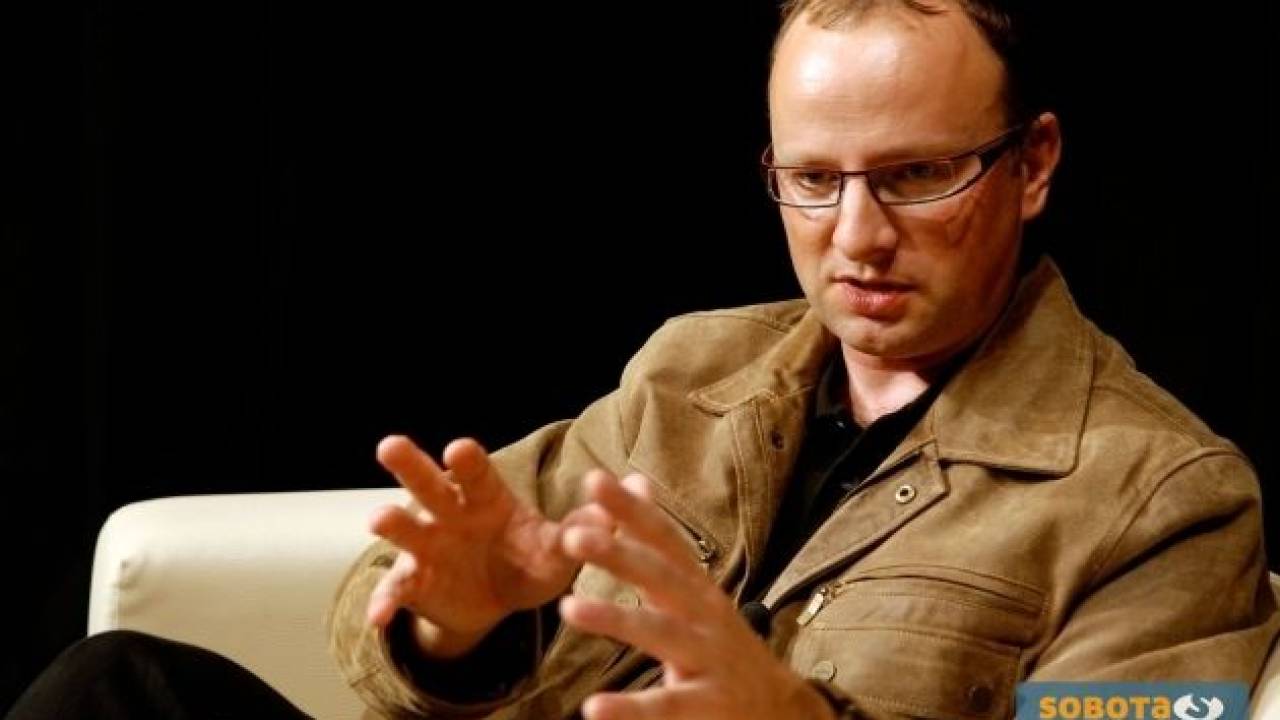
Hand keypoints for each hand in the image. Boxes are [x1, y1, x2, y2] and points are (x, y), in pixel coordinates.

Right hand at [366, 435, 607, 657]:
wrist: (497, 602)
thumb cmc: (528, 559)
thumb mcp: (557, 549)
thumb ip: (584, 528)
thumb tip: (629, 501)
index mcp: (486, 499)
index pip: (476, 473)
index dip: (466, 461)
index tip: (458, 448)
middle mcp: (451, 514)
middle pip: (428, 484)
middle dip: (410, 465)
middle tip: (390, 445)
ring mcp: (428, 547)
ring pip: (405, 529)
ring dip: (392, 522)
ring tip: (379, 518)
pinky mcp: (414, 583)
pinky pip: (396, 590)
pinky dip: (384, 602)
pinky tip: (377, 617)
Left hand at [558, 472, 834, 719]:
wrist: (781, 709)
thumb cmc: (722, 644)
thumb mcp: (696, 590)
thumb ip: (659, 542)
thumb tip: (636, 479)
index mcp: (697, 587)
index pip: (663, 539)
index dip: (631, 510)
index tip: (594, 480)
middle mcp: (705, 615)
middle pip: (661, 577)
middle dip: (619, 553)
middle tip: (573, 535)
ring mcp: (709, 658)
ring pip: (660, 633)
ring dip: (615, 619)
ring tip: (570, 608)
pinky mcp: (707, 705)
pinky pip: (664, 705)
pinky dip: (630, 709)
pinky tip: (593, 707)